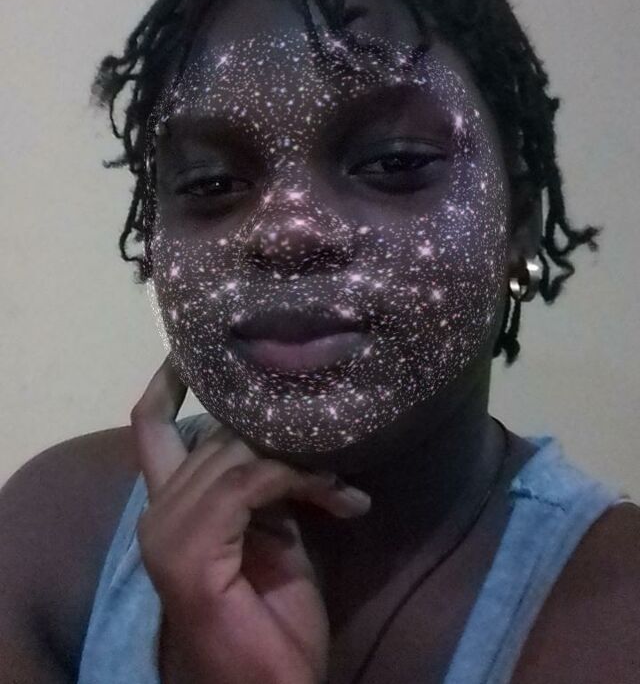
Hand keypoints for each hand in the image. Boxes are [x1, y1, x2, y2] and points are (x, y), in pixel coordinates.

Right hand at [131, 355, 371, 683]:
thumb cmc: (271, 619)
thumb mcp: (273, 531)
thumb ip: (264, 480)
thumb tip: (292, 427)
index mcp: (167, 505)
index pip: (153, 426)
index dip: (172, 380)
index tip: (203, 344)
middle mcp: (156, 512)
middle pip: (220, 432)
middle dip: (284, 429)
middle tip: (340, 437)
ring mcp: (167, 532)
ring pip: (240, 452)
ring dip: (304, 459)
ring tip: (344, 483)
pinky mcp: (191, 553)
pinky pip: (255, 481)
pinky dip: (306, 481)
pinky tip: (344, 501)